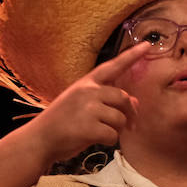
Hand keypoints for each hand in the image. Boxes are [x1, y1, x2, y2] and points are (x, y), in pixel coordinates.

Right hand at [14, 41, 149, 163]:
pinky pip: (112, 135)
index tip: (147, 45)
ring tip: (101, 132)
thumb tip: (135, 102)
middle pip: (123, 97)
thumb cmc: (63, 123)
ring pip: (120, 118)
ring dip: (117, 130)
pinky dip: (108, 141)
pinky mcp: (88, 126)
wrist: (39, 139)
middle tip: (130, 127)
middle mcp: (87, 91)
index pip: (112, 66)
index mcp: (86, 83)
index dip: (131, 56)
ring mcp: (87, 108)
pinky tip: (95, 140)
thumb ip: (106, 100)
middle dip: (129, 114)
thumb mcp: (82, 105)